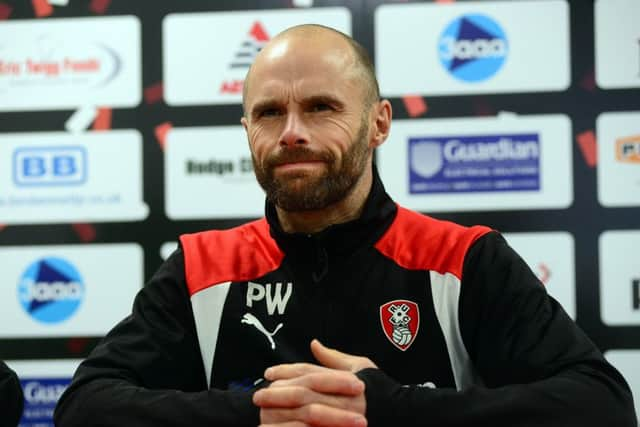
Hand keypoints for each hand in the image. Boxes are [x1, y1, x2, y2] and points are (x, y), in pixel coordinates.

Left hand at [253, 340, 377, 426]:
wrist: (401, 416)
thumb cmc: (380, 389)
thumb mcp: (360, 367)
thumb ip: (334, 358)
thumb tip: (314, 343)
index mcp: (344, 378)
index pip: (310, 372)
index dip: (287, 371)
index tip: (267, 373)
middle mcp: (342, 397)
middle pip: (304, 393)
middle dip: (279, 394)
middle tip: (257, 396)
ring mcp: (342, 417)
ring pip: (307, 414)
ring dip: (283, 414)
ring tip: (263, 415)